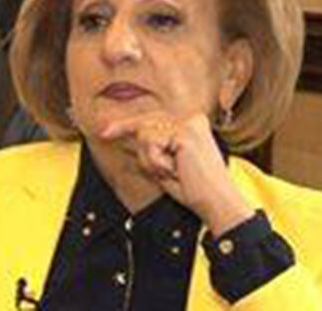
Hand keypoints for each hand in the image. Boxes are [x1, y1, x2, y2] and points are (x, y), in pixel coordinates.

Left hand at [100, 112, 253, 235]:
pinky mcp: (185, 133)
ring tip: (172, 172)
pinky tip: (175, 170)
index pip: (153, 118)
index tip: (105, 132)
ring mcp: (189, 124)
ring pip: (145, 134)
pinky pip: (151, 144)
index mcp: (192, 125)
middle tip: (125, 145)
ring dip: (151, 160)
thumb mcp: (166, 166)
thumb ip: (149, 151)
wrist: (216, 203)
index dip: (126, 125)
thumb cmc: (194, 190)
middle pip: (145, 121)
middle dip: (131, 138)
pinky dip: (156, 162)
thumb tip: (125, 142)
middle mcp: (192, 119)